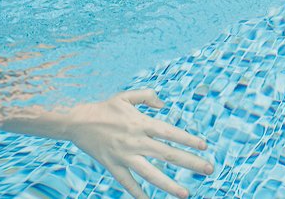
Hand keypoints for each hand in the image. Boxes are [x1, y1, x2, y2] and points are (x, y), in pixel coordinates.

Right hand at [65, 89, 213, 198]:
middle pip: (167, 154)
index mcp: (140, 123)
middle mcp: (135, 141)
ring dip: (169, 185)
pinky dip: (138, 193)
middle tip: (209, 170)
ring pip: (150, 173)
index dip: (188, 139)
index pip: (169, 133)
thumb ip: (146, 97)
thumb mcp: (125, 96)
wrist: (76, 121)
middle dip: (190, 162)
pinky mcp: (113, 165)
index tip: (204, 147)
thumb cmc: (103, 108)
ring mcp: (124, 155)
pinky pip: (127, 183)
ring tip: (185, 194)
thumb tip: (163, 104)